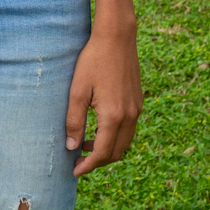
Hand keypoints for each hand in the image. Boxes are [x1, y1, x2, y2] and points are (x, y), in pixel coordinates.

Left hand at [66, 25, 141, 177]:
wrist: (117, 38)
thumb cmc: (93, 61)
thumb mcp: (77, 90)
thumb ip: (74, 120)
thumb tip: (71, 147)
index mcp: (113, 116)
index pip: (102, 153)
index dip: (88, 166)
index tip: (74, 172)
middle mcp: (130, 117)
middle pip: (116, 152)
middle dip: (97, 161)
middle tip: (78, 161)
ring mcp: (137, 110)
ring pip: (124, 142)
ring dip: (107, 149)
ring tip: (85, 146)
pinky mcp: (138, 102)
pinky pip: (129, 129)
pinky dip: (115, 137)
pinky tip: (99, 129)